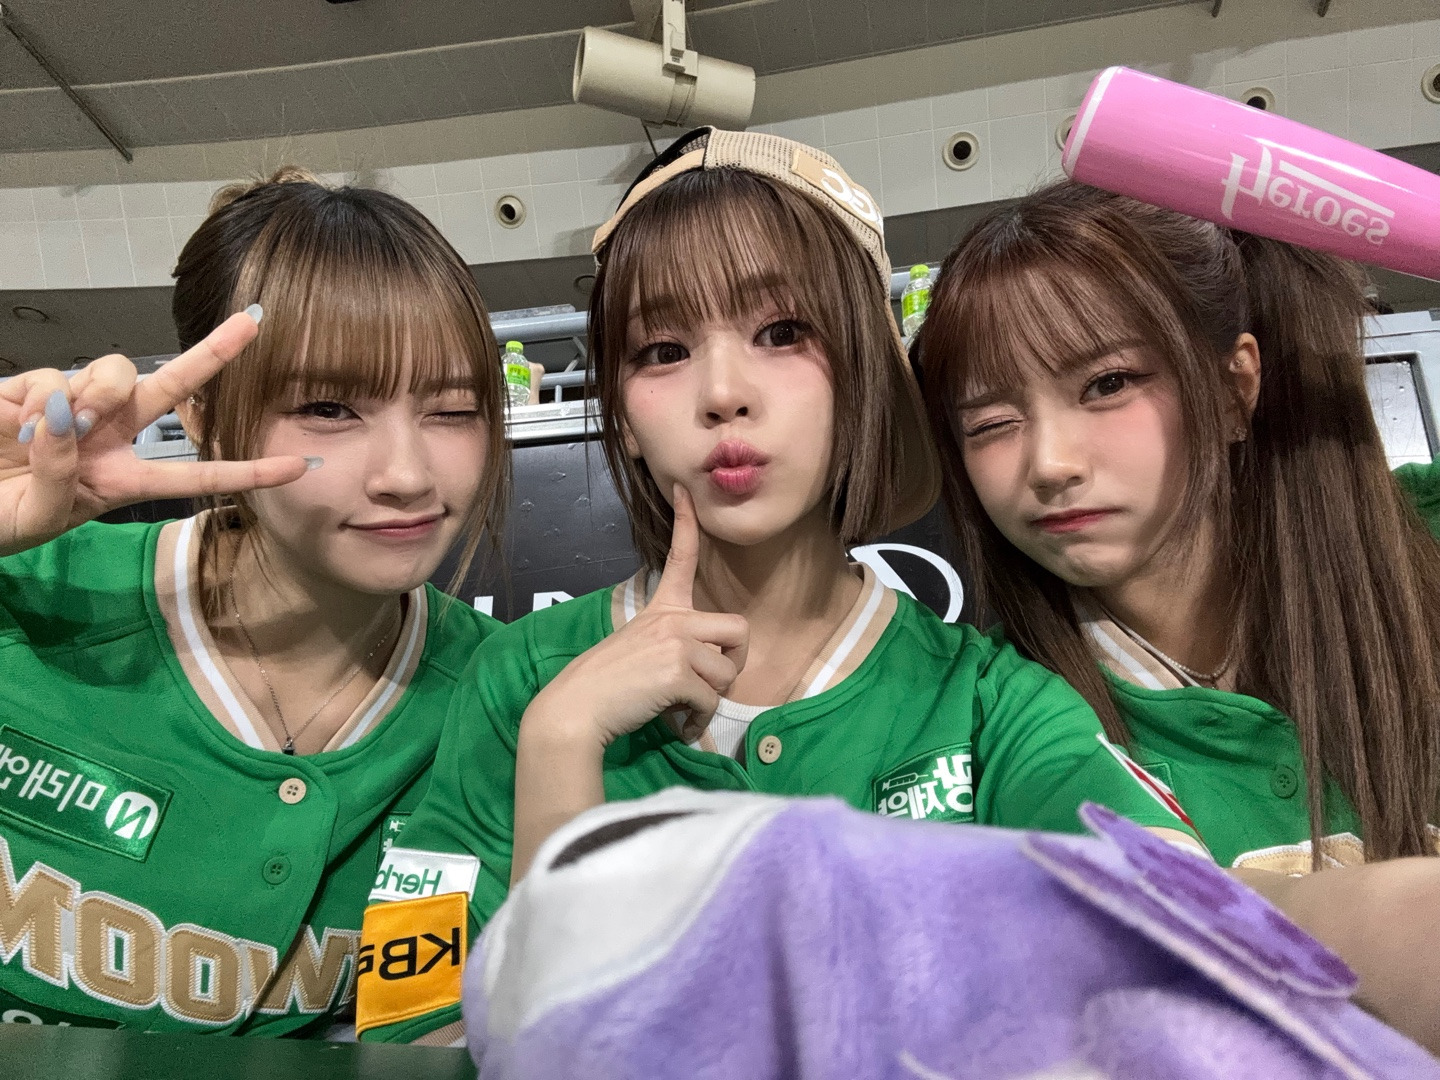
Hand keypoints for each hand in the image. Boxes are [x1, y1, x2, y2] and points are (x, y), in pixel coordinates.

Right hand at [0, 310, 310, 557]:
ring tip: (56, 430)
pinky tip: (13, 424)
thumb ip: (60, 475)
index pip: (196, 473)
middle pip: (171, 386)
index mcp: (123, 479)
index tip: (298, 466)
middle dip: (214, 353)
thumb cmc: (0, 521)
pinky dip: (39, 400)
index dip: (246, 472)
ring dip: (97, 396)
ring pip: (113, 373)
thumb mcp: (39, 517)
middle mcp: (108, 436)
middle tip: (253, 323)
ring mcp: (73, 407)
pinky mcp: (30, 389)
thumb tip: (67, 412)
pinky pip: (54, 377)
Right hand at [524, 484, 749, 749]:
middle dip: (734, 663)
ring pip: (728, 673)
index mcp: (661, 609)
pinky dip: (698, 721)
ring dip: (711, 700)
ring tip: (683, 710)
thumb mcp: (638, 649)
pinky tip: (679, 726)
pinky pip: (712, 700)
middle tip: (710, 684)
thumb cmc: (604, 685)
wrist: (576, 709)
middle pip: (739, 630)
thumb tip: (705, 673)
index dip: (686, 523)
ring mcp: (676, 643)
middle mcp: (673, 619)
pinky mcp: (678, 672)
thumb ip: (673, 647)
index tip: (685, 491)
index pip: (680, 557)